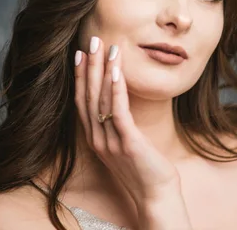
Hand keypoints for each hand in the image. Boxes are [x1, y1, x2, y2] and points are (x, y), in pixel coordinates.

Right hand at [73, 36, 185, 206]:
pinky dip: (116, 89)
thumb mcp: (125, 143)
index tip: (80, 54)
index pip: (82, 101)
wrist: (156, 196)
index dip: (80, 77)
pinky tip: (116, 71)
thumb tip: (119, 101)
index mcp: (95, 138)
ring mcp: (110, 141)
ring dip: (102, 71)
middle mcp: (97, 138)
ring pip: (101, 100)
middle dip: (89, 67)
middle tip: (90, 41)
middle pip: (88, 96)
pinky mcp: (127, 143)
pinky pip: (118, 111)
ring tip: (105, 48)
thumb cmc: (144, 168)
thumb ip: (117, 125)